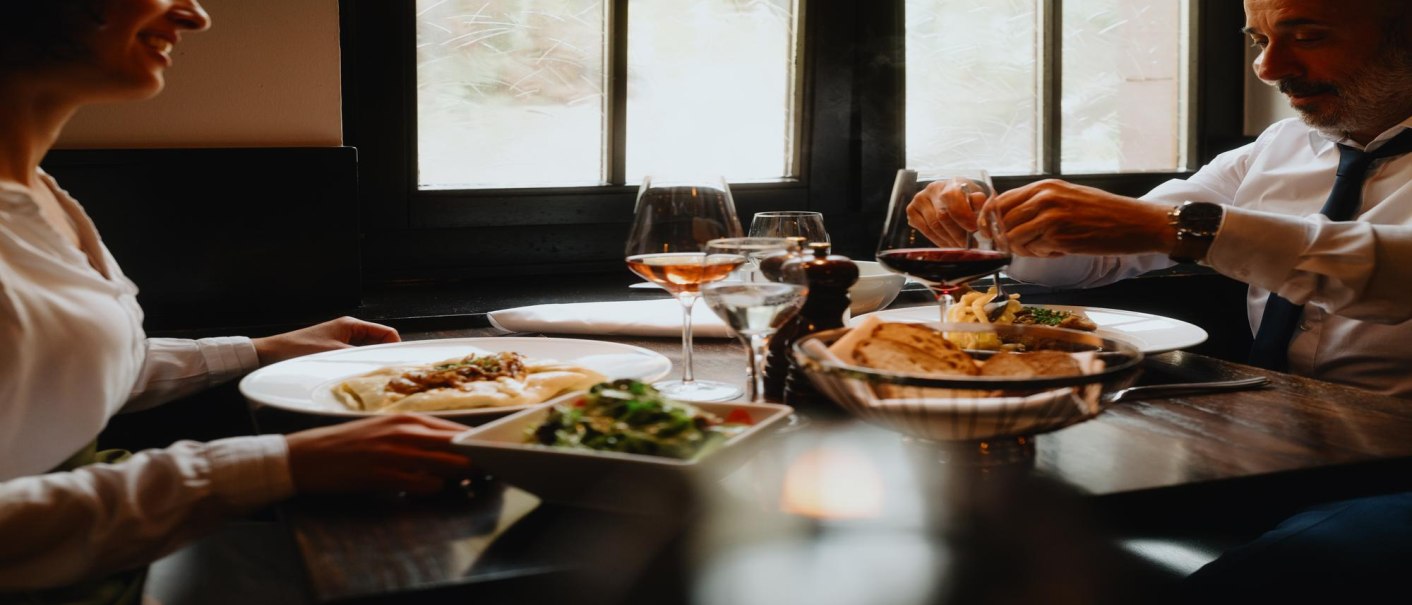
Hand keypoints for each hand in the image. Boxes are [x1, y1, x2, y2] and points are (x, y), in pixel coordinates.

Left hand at [252, 316, 399, 365]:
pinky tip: (360, 378)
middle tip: (392, 374)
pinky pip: (355, 358)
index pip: (386, 333)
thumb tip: (380, 365)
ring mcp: (341, 341)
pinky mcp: (333, 351)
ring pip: (367, 352)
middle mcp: (349, 331)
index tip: (401, 363)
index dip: (396, 346)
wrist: (271, 353)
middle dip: (386, 356)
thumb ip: (358, 358)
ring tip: (378, 378)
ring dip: (372, 362)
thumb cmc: (299, 349)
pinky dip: (360, 366)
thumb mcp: (333, 354)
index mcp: (352, 325)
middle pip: (379, 343)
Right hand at [284, 414, 473, 496]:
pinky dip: (434, 490)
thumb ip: (415, 436)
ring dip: (462, 477)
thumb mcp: (384, 431)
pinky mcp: (383, 475)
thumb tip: (450, 448)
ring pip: (447, 464)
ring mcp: (395, 453)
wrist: (305, 456)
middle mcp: (405, 432)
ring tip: (469, 485)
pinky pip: (423, 484)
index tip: (492, 456)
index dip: (477, 445)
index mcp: (407, 419)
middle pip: (458, 446)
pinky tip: (430, 492)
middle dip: (478, 461)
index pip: (456, 431)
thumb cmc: (346, 445)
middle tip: (492, 473)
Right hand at [906, 179, 990, 246]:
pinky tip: (946, 243)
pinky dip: (936, 240)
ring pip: (932, 226)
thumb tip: (981, 216)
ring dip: (947, 240)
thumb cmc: (967, 198)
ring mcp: (920, 198)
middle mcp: (933, 188)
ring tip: (958, 246)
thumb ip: (981, 204)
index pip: (953, 199)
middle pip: (942, 216)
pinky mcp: (911, 209)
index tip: (974, 229)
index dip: (963, 216)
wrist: (952, 194)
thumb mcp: (978, 198)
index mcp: (952, 183)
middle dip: (957, 234)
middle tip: (968, 245)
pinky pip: (923, 229)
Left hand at [985, 179, 1176, 256]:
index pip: (1000, 202)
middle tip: (1022, 246)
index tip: (992, 233)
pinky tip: (1061, 250)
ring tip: (1048, 247)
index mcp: (1044, 186)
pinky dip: (1043, 254)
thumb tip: (1008, 218)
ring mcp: (1050, 217)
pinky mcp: (1059, 237)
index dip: (991, 221)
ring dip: (1025, 248)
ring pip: (1014, 239)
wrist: (1135, 222)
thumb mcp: (1067, 196)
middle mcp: (1044, 198)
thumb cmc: (1102, 212)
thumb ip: (1038, 203)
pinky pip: (1034, 250)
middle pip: (1002, 222)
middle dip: (1005, 238)